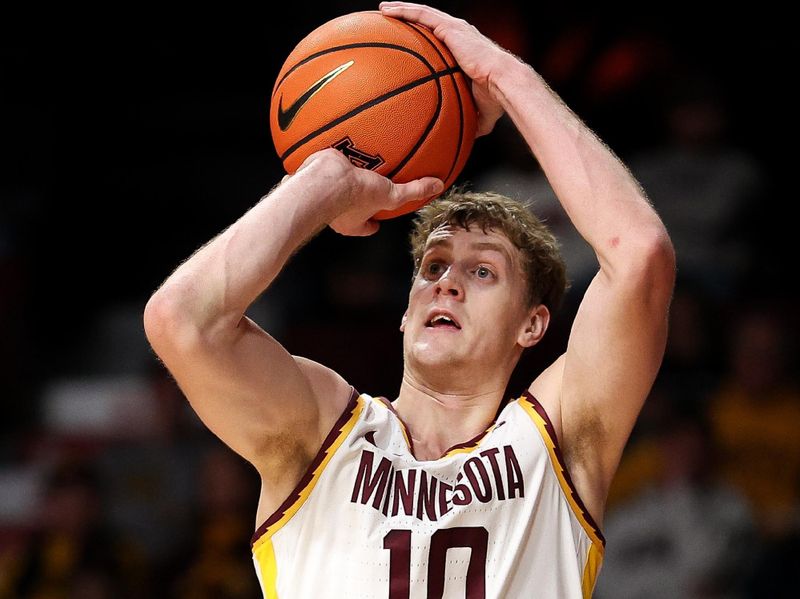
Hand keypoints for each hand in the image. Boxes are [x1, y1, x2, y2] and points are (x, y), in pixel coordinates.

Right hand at [291, 149, 443, 236]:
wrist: (325, 182)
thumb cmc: (354, 197)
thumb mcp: (391, 196)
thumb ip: (414, 192)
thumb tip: (437, 186)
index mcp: (351, 221)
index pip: (364, 227)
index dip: (371, 224)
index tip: (377, 221)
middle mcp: (337, 208)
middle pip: (351, 204)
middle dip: (359, 195)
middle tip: (368, 185)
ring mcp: (326, 190)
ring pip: (337, 182)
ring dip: (345, 171)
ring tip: (356, 156)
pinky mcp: (317, 172)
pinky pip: (325, 161)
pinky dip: (332, 150)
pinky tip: (341, 136)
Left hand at [379, 1, 509, 136]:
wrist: (503, 83)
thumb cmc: (496, 97)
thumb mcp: (481, 112)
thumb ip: (471, 119)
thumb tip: (466, 137)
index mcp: (464, 49)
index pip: (440, 40)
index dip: (426, 38)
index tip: (410, 43)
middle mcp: (459, 34)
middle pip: (428, 22)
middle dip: (409, 18)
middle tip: (390, 20)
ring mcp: (454, 28)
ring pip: (422, 14)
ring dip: (402, 10)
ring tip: (384, 9)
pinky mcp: (450, 27)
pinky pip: (422, 15)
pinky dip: (404, 11)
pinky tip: (387, 11)